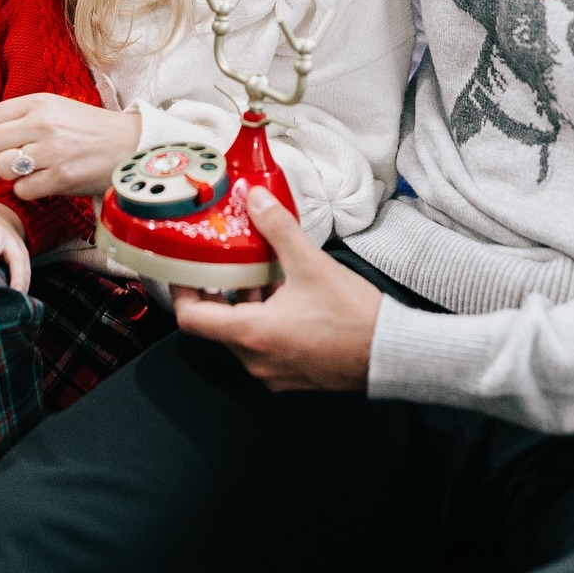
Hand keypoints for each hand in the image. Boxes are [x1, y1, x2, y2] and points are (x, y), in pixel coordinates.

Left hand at [0, 95, 141, 199]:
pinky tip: (43, 181)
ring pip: (1, 168)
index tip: (3, 140)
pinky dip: (28, 190)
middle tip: (9, 158)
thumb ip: (14, 111)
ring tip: (28, 170)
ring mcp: (52, 152)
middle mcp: (43, 124)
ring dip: (10, 174)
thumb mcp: (53, 107)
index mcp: (39, 103)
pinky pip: (22, 190)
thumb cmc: (88, 127)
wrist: (129, 144)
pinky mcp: (61, 178)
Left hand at [172, 189, 382, 392]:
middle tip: (222, 260)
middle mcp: (256, 360)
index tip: (184, 267)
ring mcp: (273, 372)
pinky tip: (284, 295)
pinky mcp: (291, 375)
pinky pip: (263, 346)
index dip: (182, 290)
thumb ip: (277, 228)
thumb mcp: (311, 264)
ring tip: (258, 271)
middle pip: (216, 324)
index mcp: (252, 335)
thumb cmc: (353, 316)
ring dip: (244, 304)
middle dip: (218, 290)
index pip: (192, 318)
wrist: (392, 353)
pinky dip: (263, 320)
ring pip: (241, 335)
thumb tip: (253, 198)